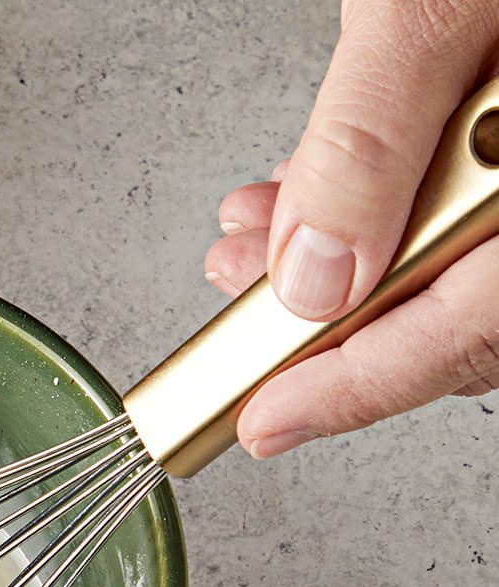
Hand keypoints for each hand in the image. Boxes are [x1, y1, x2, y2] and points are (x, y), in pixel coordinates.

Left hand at [204, 0, 498, 458]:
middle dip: (334, 328)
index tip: (267, 425)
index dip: (358, 389)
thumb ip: (372, 138)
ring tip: (250, 248)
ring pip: (461, 259)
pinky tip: (316, 192)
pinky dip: (384, 208)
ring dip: (345, 268)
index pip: (471, 329)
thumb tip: (314, 276)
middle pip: (468, 309)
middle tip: (235, 331)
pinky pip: (471, 202)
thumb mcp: (434, 3)